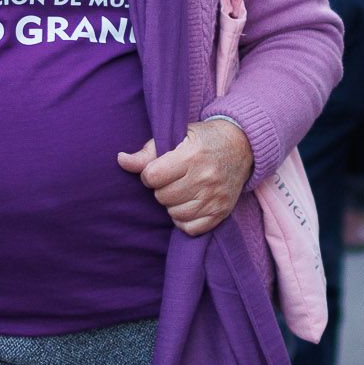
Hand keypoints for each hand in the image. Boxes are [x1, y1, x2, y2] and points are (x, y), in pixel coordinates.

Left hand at [119, 118, 255, 234]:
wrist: (242, 146)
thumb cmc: (203, 140)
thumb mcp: (176, 136)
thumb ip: (147, 151)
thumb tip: (121, 160)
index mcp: (191, 156)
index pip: (152, 177)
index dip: (150, 174)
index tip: (159, 169)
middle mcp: (206, 178)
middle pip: (162, 197)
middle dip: (162, 188)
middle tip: (173, 179)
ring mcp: (215, 197)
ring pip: (175, 214)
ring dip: (172, 204)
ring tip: (182, 190)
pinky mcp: (221, 212)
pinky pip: (191, 228)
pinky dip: (184, 220)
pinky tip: (188, 205)